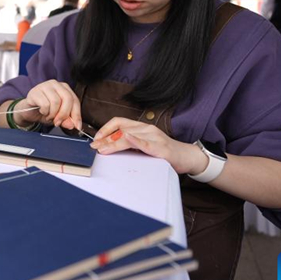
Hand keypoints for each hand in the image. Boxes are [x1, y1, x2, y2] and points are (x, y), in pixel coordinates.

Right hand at [18, 80, 81, 129]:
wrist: (28, 112)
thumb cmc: (44, 111)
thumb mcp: (58, 118)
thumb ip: (66, 120)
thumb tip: (72, 124)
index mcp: (64, 88)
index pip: (75, 100)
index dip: (77, 114)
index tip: (77, 126)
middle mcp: (55, 84)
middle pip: (67, 98)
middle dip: (64, 114)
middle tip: (58, 122)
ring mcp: (44, 86)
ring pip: (56, 102)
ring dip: (52, 114)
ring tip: (48, 116)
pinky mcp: (35, 92)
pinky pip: (45, 104)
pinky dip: (44, 112)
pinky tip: (42, 111)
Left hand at [90, 117, 207, 174]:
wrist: (186, 157)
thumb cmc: (164, 152)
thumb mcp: (143, 145)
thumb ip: (130, 144)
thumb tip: (109, 146)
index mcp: (141, 127)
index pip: (119, 122)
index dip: (105, 128)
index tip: (96, 138)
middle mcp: (146, 128)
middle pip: (120, 130)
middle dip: (105, 139)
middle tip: (94, 147)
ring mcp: (154, 137)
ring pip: (128, 136)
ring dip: (113, 143)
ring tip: (103, 149)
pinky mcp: (161, 148)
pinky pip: (145, 143)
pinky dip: (135, 140)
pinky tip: (127, 139)